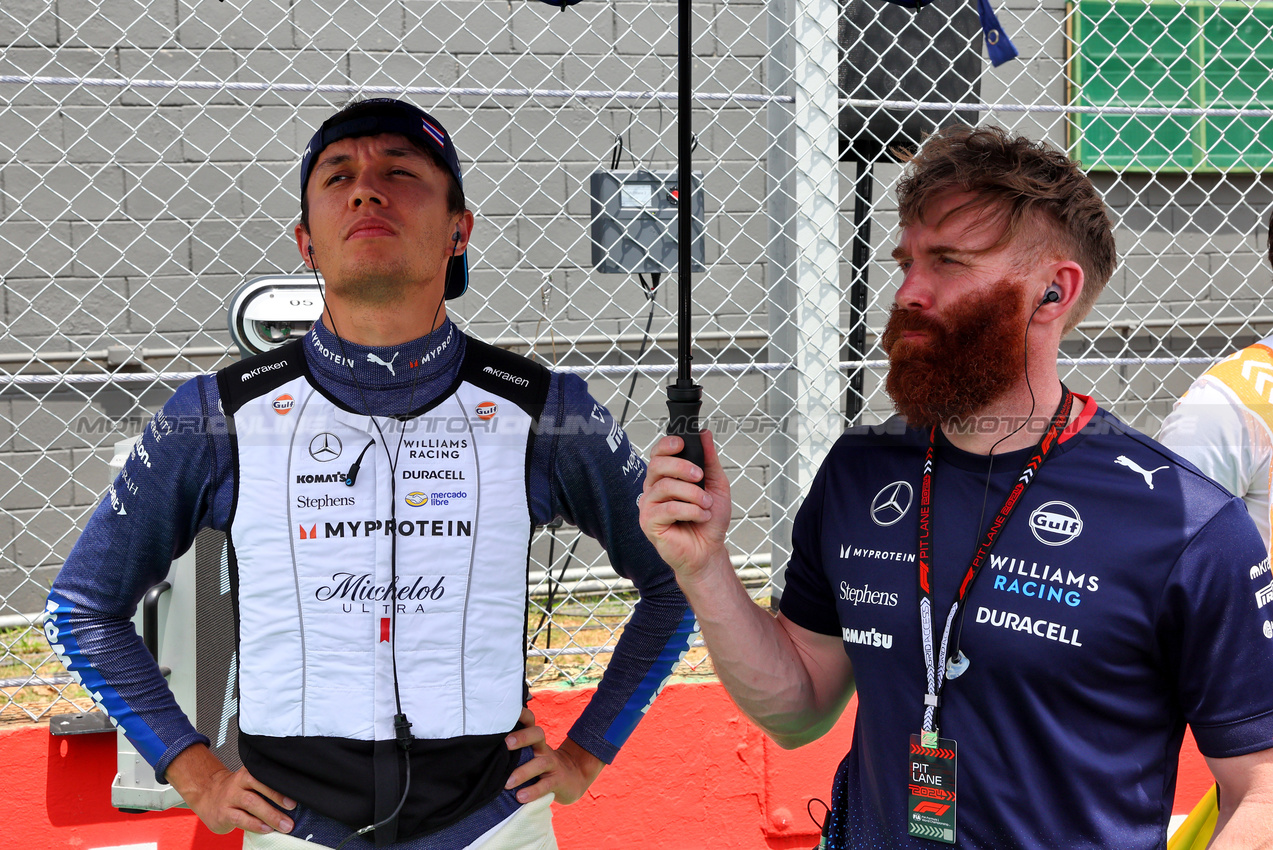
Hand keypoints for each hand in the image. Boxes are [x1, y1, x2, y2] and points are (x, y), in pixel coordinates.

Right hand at [166, 744, 295, 834]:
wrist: (206, 795)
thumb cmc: (236, 791)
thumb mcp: (250, 783)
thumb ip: (266, 787)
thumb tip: (294, 800)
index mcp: (249, 771)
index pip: (266, 772)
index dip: (281, 780)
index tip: (297, 789)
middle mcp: (239, 781)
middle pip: (260, 785)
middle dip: (278, 797)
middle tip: (293, 807)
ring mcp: (229, 797)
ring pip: (251, 802)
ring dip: (270, 814)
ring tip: (284, 824)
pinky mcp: (223, 813)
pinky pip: (240, 818)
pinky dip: (255, 825)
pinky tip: (267, 829)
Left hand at [503, 707, 603, 804]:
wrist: (571, 779)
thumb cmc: (540, 767)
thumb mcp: (530, 754)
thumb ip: (513, 751)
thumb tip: (482, 751)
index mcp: (534, 741)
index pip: (529, 722)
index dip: (521, 715)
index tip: (504, 715)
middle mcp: (543, 749)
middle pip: (537, 734)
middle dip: (522, 737)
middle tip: (506, 745)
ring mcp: (552, 764)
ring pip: (540, 762)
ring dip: (523, 772)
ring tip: (507, 783)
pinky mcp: (557, 781)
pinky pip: (546, 785)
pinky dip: (533, 791)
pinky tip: (521, 797)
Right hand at [640, 430, 732, 583]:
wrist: (708, 551)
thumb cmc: (709, 521)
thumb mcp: (716, 486)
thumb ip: (709, 461)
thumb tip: (705, 434)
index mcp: (666, 478)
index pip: (658, 454)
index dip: (667, 445)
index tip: (682, 444)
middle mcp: (653, 489)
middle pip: (656, 465)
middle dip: (681, 467)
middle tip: (699, 476)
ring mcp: (649, 506)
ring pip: (664, 486)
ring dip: (692, 494)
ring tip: (706, 504)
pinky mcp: (648, 523)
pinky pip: (666, 508)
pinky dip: (689, 510)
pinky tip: (700, 516)